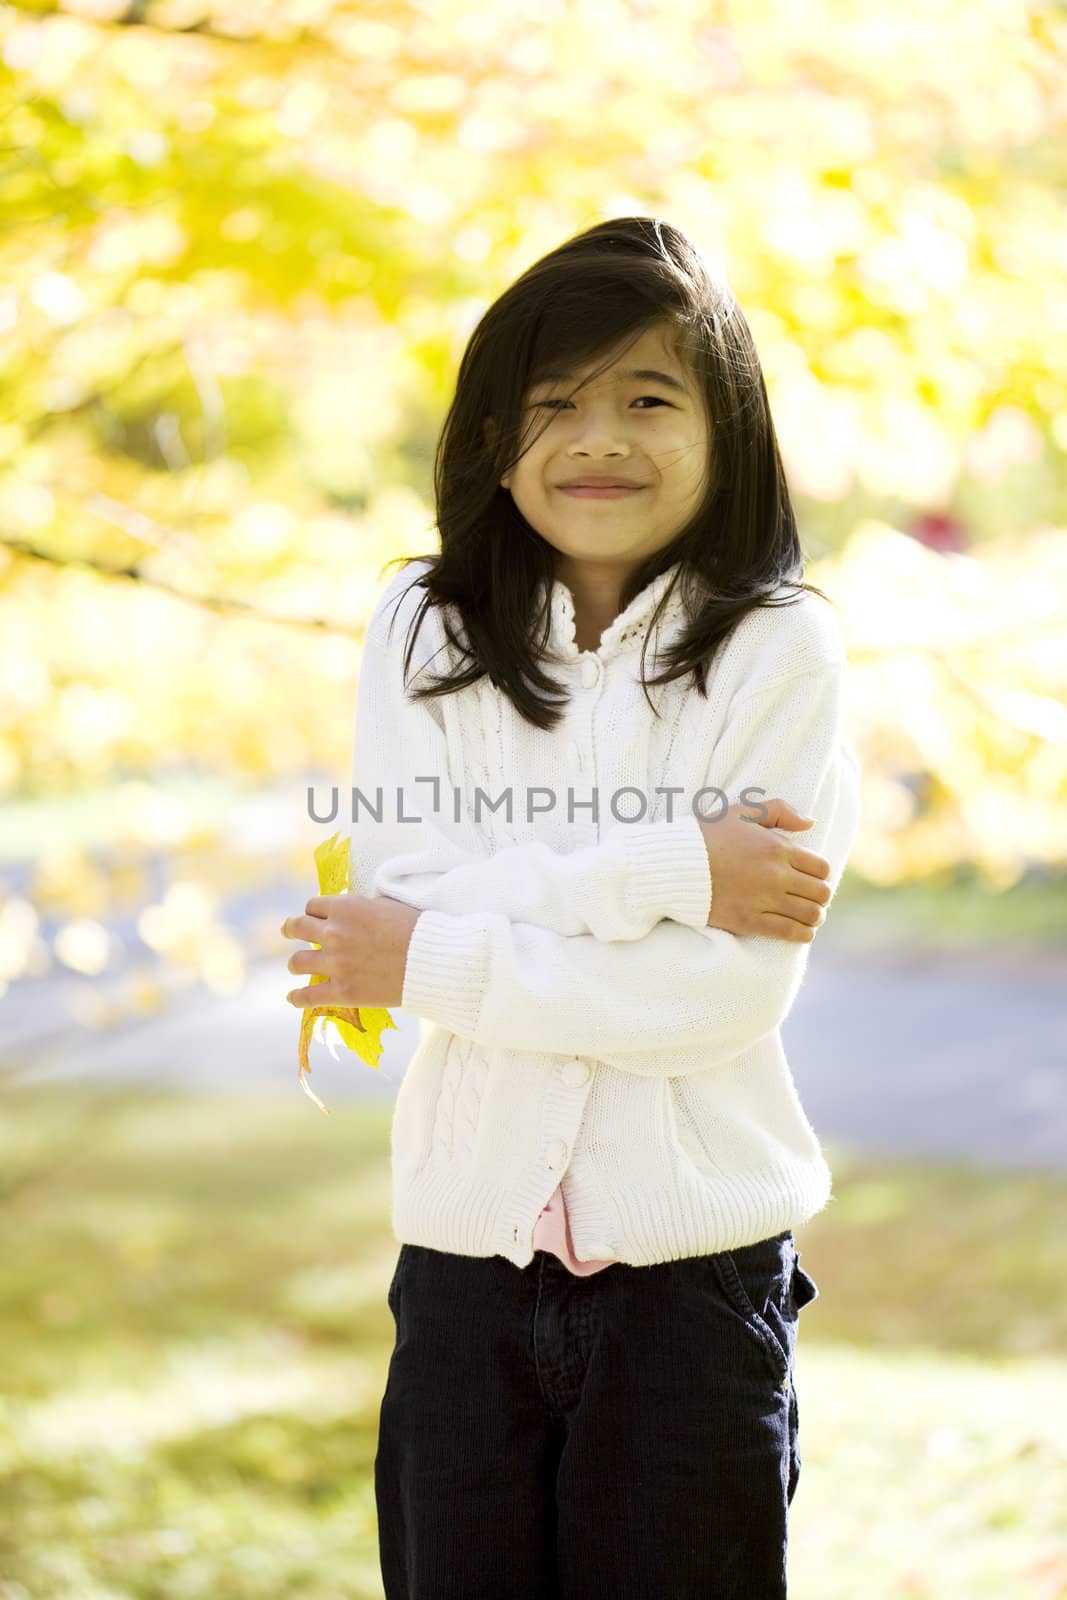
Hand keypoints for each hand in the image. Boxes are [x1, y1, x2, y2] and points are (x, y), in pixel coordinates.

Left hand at [281, 893, 421, 1009]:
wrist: (434, 961)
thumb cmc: (418, 930)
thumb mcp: (387, 905)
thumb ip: (362, 908)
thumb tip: (351, 912)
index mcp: (346, 908)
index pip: (313, 906)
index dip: (315, 912)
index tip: (317, 917)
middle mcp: (335, 933)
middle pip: (296, 928)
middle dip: (291, 929)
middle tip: (289, 931)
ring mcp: (336, 964)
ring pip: (296, 962)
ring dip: (295, 963)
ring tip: (296, 965)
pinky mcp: (343, 992)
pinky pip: (307, 996)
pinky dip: (297, 997)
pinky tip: (293, 997)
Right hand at [699, 798, 831, 941]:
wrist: (674, 865)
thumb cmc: (706, 835)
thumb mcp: (741, 811)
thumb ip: (779, 810)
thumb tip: (810, 823)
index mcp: (777, 848)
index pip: (821, 868)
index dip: (819, 873)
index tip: (809, 876)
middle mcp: (776, 876)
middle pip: (821, 893)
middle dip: (819, 895)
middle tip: (809, 897)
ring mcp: (764, 900)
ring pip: (811, 915)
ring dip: (813, 916)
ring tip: (806, 914)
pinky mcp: (750, 921)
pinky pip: (791, 933)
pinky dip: (802, 934)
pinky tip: (799, 930)